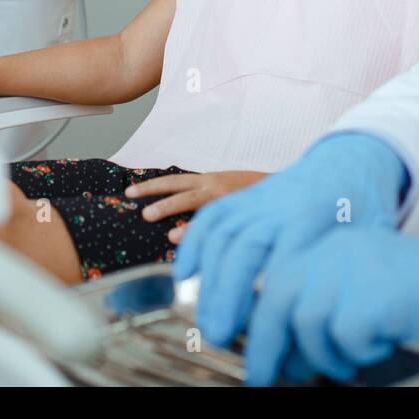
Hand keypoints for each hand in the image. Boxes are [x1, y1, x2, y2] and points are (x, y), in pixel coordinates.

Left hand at [125, 171, 267, 236]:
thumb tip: (182, 220)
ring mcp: (226, 196)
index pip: (175, 181)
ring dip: (170, 207)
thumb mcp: (229, 191)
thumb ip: (208, 201)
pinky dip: (197, 229)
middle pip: (177, 186)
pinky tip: (180, 238)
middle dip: (153, 192)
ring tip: (150, 218)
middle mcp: (215, 185)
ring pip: (194, 200)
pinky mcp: (238, 207)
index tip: (130, 191)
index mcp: (210, 180)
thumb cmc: (256, 195)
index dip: (152, 185)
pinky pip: (214, 218)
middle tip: (131, 200)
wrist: (289, 189)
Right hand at [173, 132, 409, 346]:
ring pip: (222, 234)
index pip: (287, 261)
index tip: (262, 332)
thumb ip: (354, 268)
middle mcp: (282, 203)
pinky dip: (193, 243)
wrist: (353, 161)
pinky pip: (212, 216)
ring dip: (209, 280)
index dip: (270, 298)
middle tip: (221, 335)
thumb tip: (338, 315)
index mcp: (317, 215)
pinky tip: (185, 274)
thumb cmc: (365, 206)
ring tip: (209, 320)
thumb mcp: (373, 235)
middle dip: (227, 294)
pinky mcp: (246, 196)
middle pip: (245, 247)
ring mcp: (260, 197)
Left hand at [244, 229, 418, 385]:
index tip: (259, 362)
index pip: (276, 283)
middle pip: (278, 299)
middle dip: (266, 346)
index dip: (261, 327)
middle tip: (265, 380)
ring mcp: (354, 266)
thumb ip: (324, 308)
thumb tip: (281, 354)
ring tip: (354, 360)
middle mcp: (337, 248)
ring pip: (307, 323)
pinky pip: (344, 337)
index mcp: (331, 244)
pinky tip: (385, 343)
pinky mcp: (374, 291)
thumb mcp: (365, 293)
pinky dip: (360, 353)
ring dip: (326, 356)